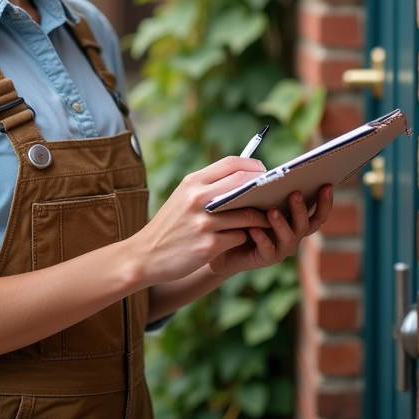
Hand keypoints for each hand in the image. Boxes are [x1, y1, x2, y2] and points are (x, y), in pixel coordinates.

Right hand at [131, 155, 269, 285]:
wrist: (146, 255)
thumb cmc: (171, 224)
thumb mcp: (183, 197)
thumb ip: (208, 186)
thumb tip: (243, 177)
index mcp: (192, 182)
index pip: (231, 163)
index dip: (253, 166)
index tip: (263, 172)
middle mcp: (198, 199)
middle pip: (244, 183)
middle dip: (263, 188)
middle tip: (272, 194)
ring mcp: (204, 223)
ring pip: (247, 214)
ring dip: (260, 217)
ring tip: (265, 218)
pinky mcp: (209, 245)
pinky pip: (239, 237)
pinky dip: (244, 237)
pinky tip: (244, 238)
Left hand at [208, 185, 333, 277]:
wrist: (226, 242)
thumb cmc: (245, 216)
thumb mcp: (259, 200)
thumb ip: (271, 190)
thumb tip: (275, 170)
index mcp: (296, 220)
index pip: (317, 213)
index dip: (325, 201)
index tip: (327, 185)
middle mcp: (294, 235)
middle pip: (306, 224)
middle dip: (302, 208)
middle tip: (295, 193)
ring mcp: (281, 248)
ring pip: (289, 237)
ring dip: (281, 223)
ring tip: (272, 210)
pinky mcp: (265, 257)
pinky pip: (267, 249)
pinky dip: (262, 238)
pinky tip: (254, 228)